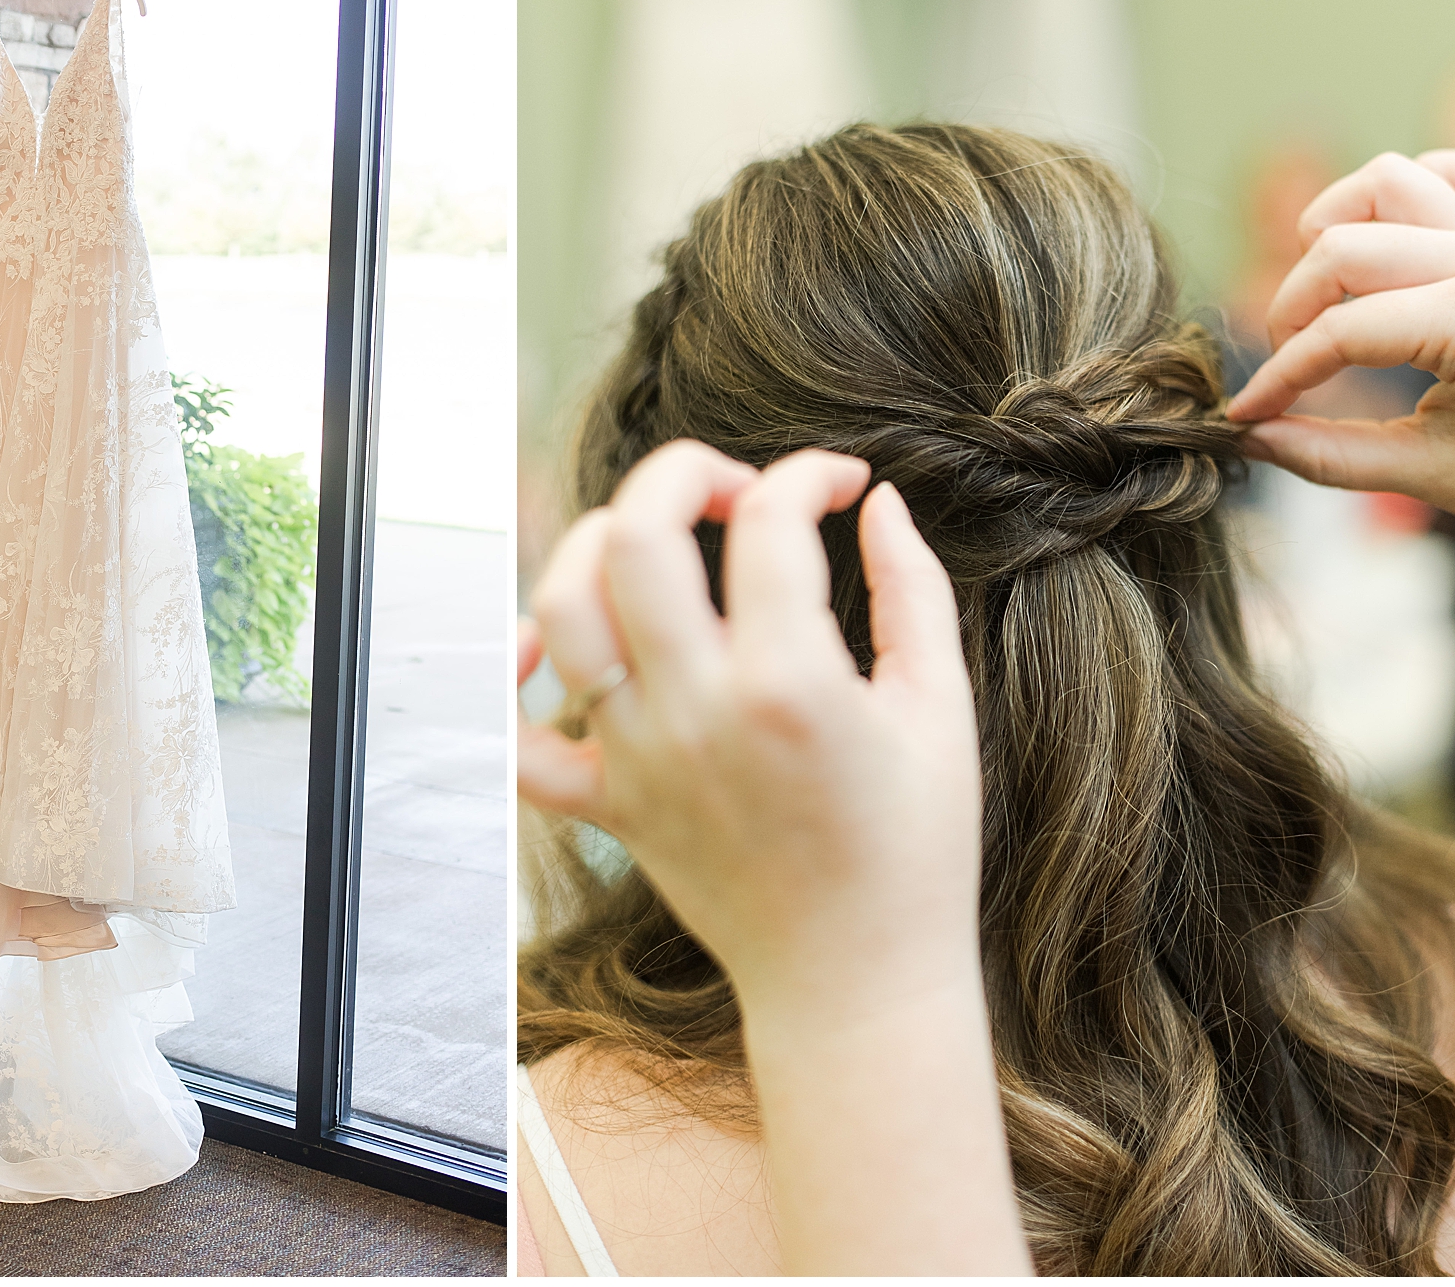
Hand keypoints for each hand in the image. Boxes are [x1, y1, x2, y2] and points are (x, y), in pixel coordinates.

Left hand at [518, 439, 984, 1014]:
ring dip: (597, 545)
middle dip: (682, 473)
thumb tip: (875, 501)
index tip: (837, 485)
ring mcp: (640, 759)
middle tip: (733, 492)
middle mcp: (699, 712)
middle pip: (638, 536)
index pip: (770, 520)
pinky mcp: (608, 806)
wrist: (857, 981)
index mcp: (793, 684)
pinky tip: (543, 642)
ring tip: (656, 545)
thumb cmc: (914, 849)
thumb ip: (912, 587)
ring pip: (563, 610)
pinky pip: (519, 741)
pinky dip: (512, 681)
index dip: (808, 474)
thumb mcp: (942, 708)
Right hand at [1225, 150, 1454, 535]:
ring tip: (1322, 289)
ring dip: (1338, 227)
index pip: (1337, 332)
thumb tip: (1252, 439)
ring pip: (1393, 183)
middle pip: (1343, 247)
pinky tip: (1386, 244)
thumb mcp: (1434, 473)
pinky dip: (1411, 194)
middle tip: (1289, 369)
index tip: (1247, 414)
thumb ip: (1329, 456)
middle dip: (1294, 310)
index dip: (1277, 377)